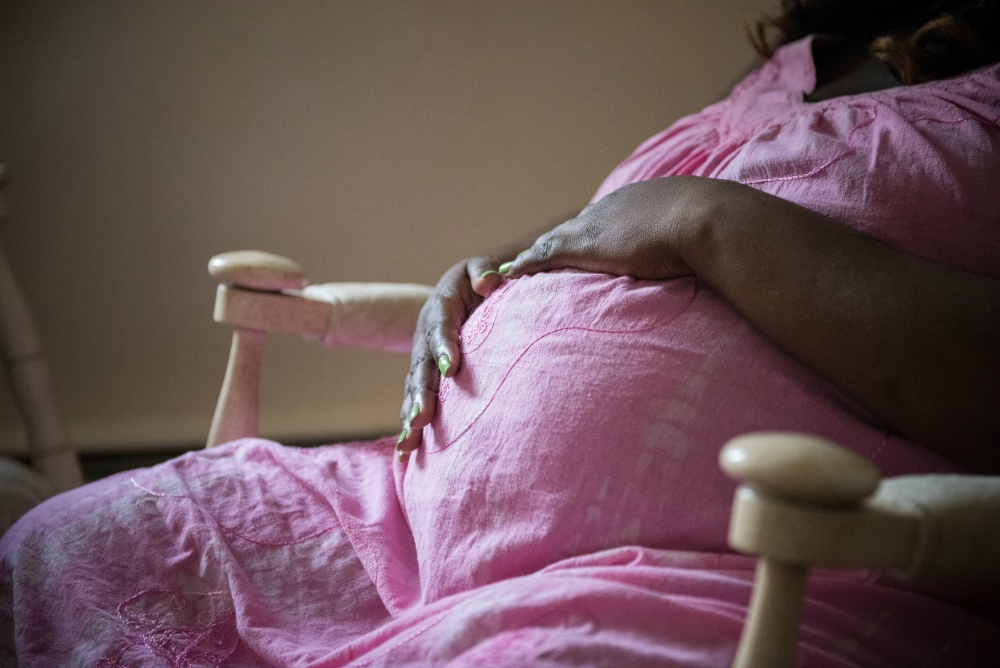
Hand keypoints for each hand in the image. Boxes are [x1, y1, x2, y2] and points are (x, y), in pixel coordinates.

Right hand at [395, 256, 507, 459]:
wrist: (467, 287)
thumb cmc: (482, 277)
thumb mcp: (483, 267)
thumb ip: (486, 271)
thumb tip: (490, 282)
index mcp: (440, 305)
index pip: (441, 325)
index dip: (444, 345)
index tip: (452, 368)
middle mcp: (425, 333)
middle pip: (421, 365)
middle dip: (421, 393)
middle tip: (422, 419)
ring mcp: (422, 356)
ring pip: (413, 387)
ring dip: (410, 414)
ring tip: (409, 442)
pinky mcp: (425, 374)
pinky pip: (415, 398)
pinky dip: (410, 422)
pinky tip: (407, 451)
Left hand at [503, 176, 727, 280]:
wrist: (712, 219)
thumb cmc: (723, 229)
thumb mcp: (710, 231)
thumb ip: (705, 241)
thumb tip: (726, 251)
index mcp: (644, 200)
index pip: (610, 218)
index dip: (594, 232)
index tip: (584, 243)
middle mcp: (616, 205)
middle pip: (578, 225)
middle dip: (558, 240)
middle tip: (538, 255)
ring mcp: (599, 223)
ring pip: (556, 239)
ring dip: (536, 254)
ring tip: (517, 267)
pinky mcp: (585, 244)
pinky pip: (545, 254)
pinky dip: (527, 264)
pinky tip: (512, 274)